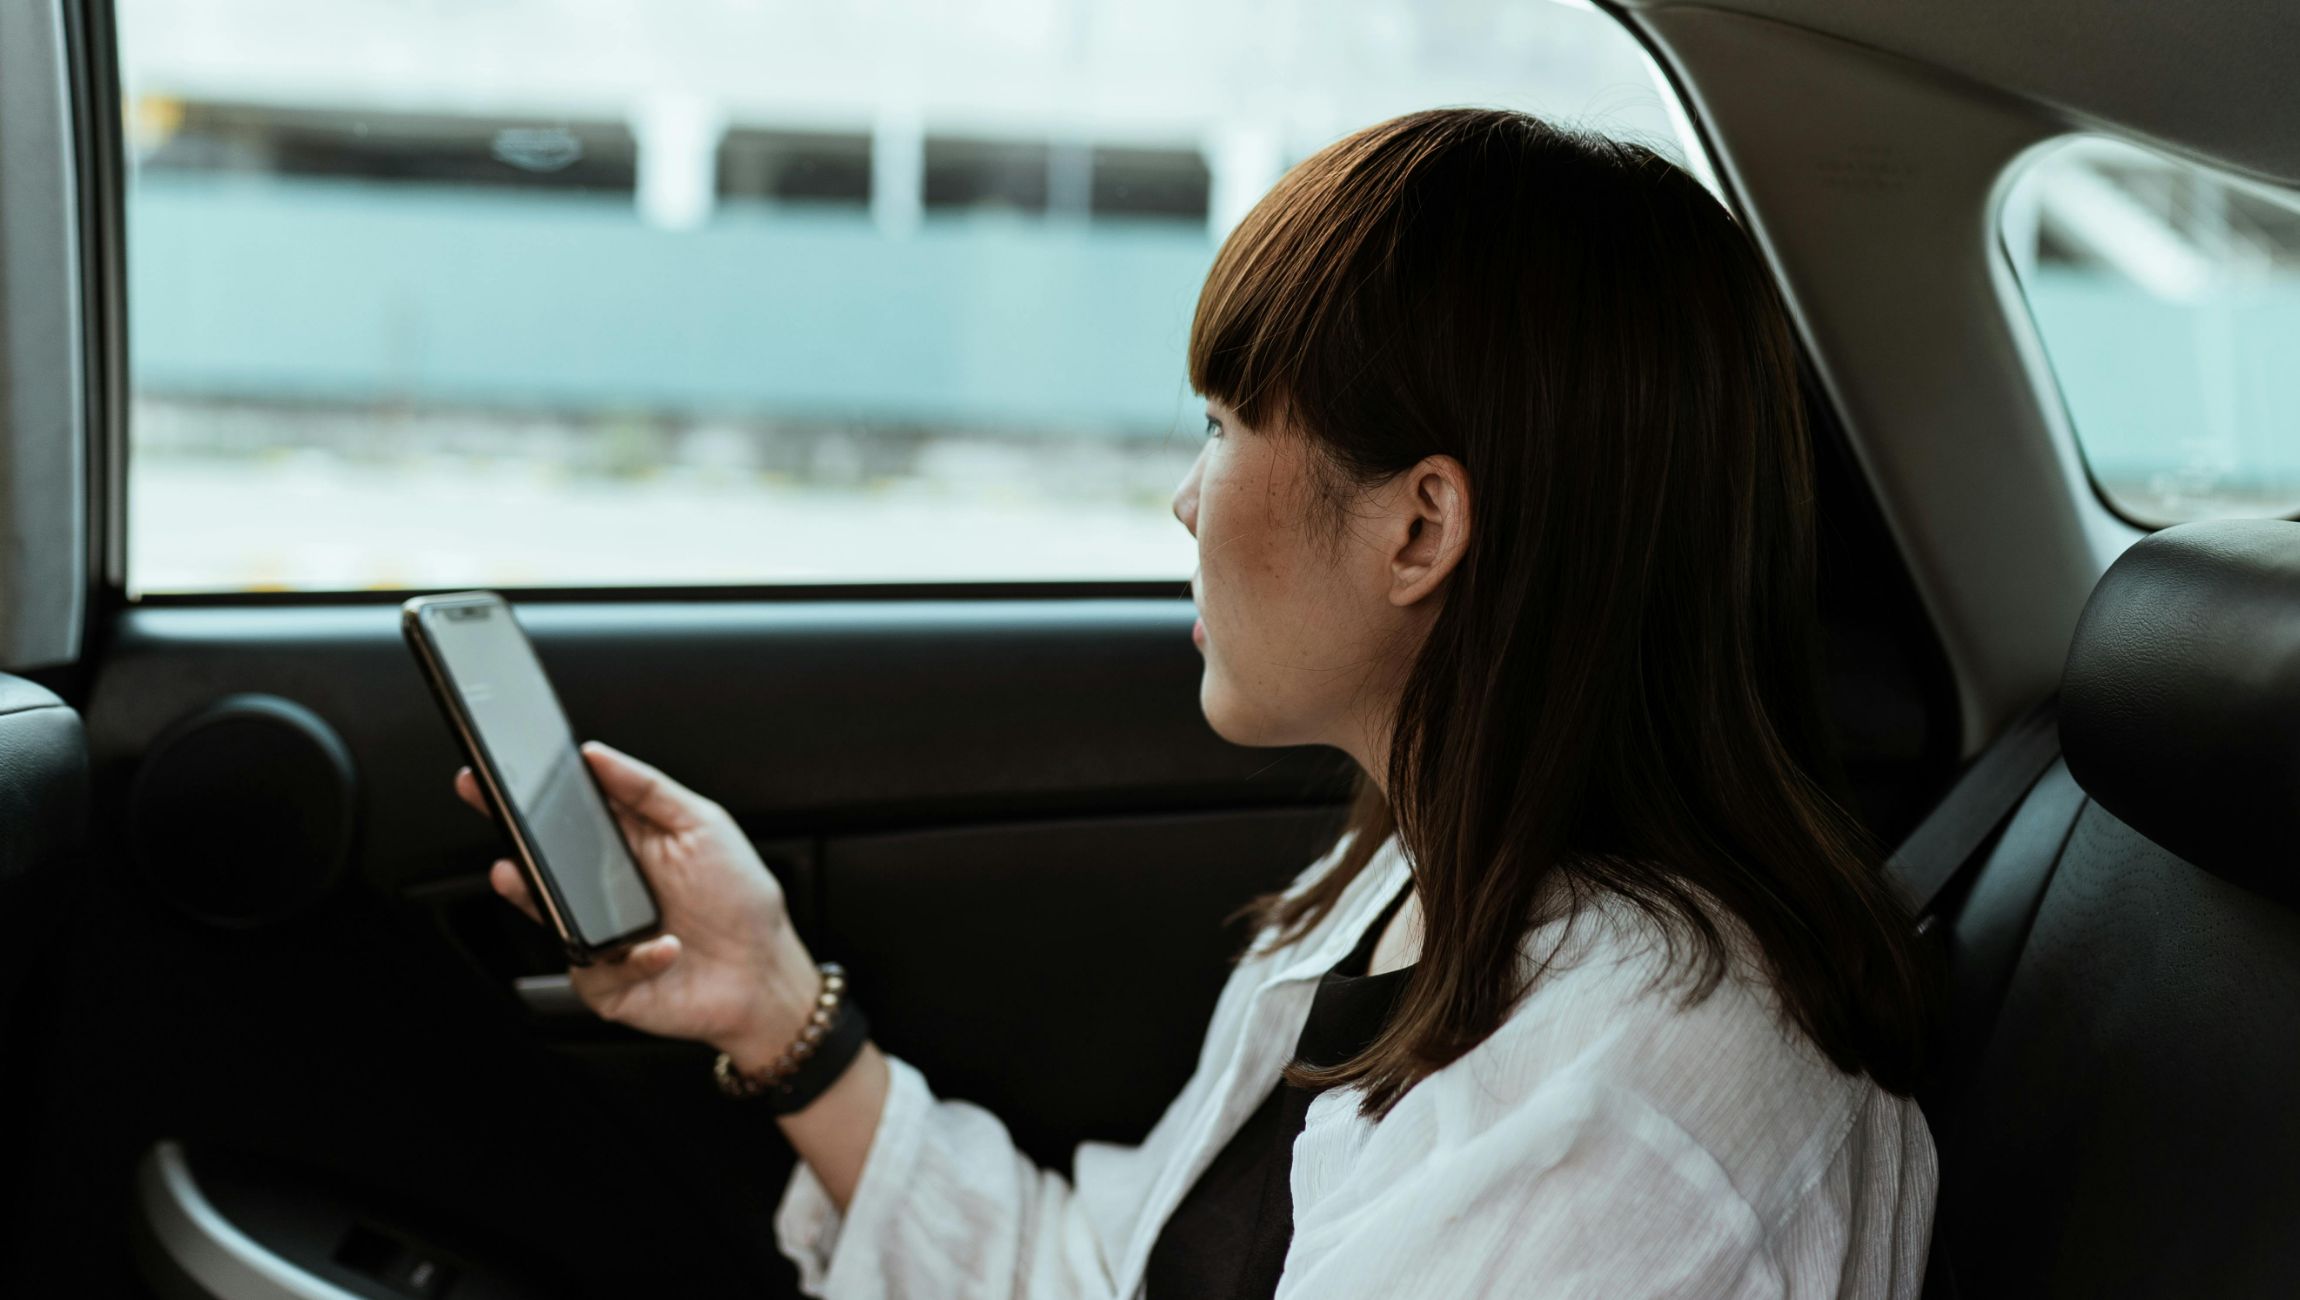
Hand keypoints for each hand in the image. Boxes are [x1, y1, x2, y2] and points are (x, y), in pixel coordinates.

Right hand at [455, 741, 821, 1067]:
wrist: (765, 975)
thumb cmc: (741, 901)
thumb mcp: (704, 826)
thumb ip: (649, 788)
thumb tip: (597, 755)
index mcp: (626, 846)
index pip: (568, 815)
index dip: (530, 796)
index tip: (500, 773)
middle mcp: (604, 889)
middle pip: (544, 861)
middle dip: (513, 837)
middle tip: (497, 814)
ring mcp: (599, 936)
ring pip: (549, 915)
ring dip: (534, 895)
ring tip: (522, 875)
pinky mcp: (605, 983)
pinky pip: (593, 967)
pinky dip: (633, 958)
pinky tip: (666, 947)